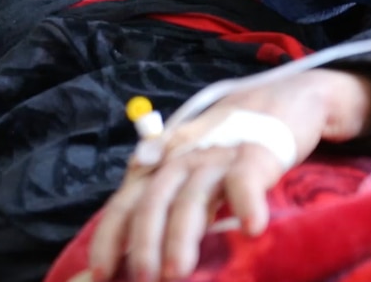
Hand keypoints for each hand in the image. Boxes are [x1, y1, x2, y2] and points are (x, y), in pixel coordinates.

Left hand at [88, 67, 370, 281]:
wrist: (269, 106)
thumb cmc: (218, 151)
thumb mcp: (180, 169)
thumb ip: (154, 196)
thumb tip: (121, 235)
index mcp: (157, 168)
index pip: (124, 204)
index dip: (109, 238)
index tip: (100, 273)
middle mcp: (179, 162)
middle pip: (152, 202)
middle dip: (143, 243)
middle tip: (142, 278)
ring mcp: (215, 159)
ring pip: (192, 198)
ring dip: (181, 236)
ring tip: (177, 272)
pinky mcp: (253, 157)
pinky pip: (245, 181)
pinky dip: (247, 203)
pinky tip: (250, 228)